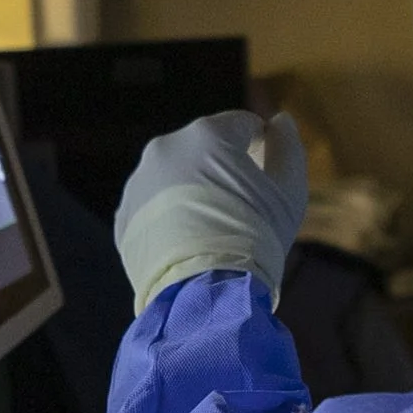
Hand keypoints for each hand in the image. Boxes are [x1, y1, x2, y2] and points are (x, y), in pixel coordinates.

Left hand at [115, 110, 307, 314]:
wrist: (205, 292)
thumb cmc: (255, 237)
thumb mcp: (288, 191)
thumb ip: (288, 146)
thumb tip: (281, 120)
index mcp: (207, 134)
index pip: (243, 125)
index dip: (262, 148)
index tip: (268, 178)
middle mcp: (166, 148)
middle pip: (206, 148)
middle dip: (225, 169)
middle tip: (242, 209)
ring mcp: (139, 182)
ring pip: (176, 176)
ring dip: (195, 191)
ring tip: (213, 230)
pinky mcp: (124, 215)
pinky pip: (154, 206)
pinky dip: (171, 217)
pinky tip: (189, 243)